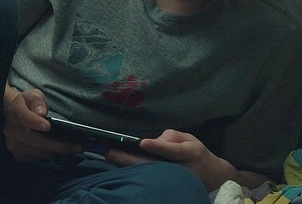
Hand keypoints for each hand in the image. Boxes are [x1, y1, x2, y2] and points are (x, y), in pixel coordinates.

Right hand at [2, 85, 80, 162]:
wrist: (9, 115)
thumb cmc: (26, 105)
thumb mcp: (33, 96)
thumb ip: (37, 101)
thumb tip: (41, 112)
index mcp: (15, 111)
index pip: (23, 116)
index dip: (35, 122)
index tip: (47, 126)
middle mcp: (11, 129)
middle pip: (34, 140)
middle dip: (58, 145)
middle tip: (77, 147)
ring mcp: (13, 144)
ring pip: (36, 152)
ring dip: (56, 153)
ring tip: (72, 150)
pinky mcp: (17, 154)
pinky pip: (35, 159)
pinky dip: (49, 157)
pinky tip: (59, 153)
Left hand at [106, 129, 235, 190]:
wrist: (213, 177)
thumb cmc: (196, 154)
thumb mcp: (190, 139)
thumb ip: (171, 137)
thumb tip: (152, 142)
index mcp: (190, 153)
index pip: (173, 150)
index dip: (158, 147)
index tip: (143, 143)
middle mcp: (183, 169)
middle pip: (156, 166)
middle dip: (132, 160)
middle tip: (112, 153)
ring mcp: (176, 182)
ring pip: (151, 175)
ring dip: (129, 167)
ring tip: (111, 158)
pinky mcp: (169, 189)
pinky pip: (150, 181)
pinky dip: (135, 175)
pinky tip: (120, 168)